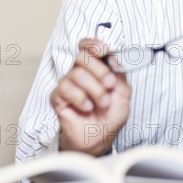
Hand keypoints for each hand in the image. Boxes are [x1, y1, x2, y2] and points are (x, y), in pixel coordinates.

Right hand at [50, 39, 130, 155]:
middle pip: (82, 56)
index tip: (104, 50)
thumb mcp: (123, 92)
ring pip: (76, 73)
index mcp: (95, 66)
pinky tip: (87, 107)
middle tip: (110, 85)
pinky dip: (80, 98)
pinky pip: (65, 88)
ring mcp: (68, 84)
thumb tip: (112, 57)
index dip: (93, 44)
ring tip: (103, 103)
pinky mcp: (58, 97)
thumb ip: (119, 72)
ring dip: (95, 89)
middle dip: (100, 71)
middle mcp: (79, 72)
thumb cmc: (111, 115)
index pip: (87, 46)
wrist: (100, 138)